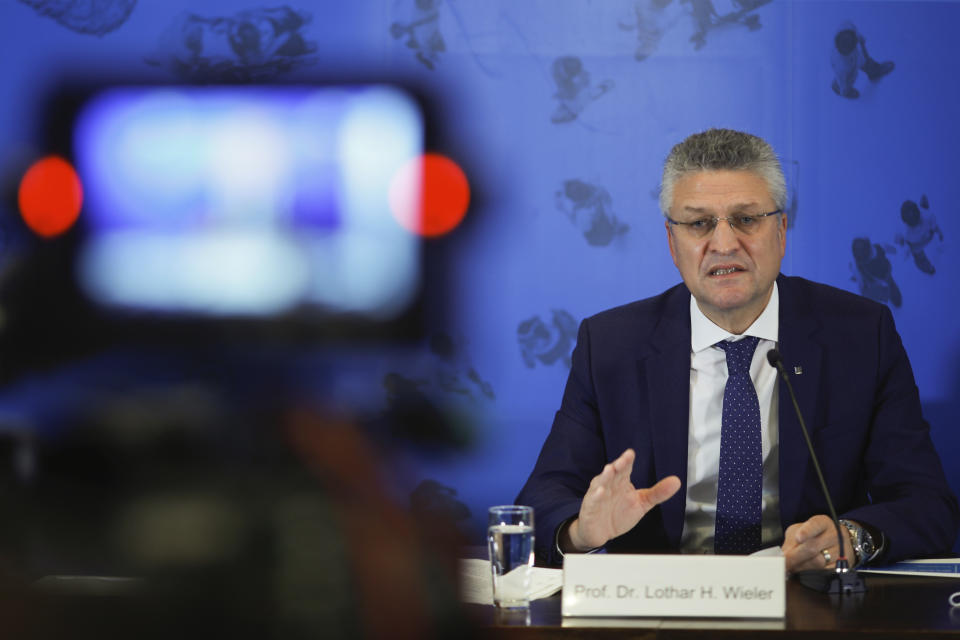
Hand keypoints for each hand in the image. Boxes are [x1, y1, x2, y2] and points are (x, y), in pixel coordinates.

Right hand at [563, 448, 680, 551]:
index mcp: (621, 482)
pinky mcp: (590, 507)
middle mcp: (609, 485)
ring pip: (600, 483)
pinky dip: (595, 496)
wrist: (601, 532)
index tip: (631, 454)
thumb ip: (658, 492)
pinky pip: (592, 501)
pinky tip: (599, 492)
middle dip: (617, 466)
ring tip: (609, 470)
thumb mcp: (642, 503)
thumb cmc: (619, 514)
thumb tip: (677, 481)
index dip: (627, 460)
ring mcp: (598, 495)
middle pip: (613, 473)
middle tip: (622, 461)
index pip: (625, 468)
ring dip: (604, 477)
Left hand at [781, 515, 854, 573]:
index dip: (806, 531)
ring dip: (801, 567)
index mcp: (822, 522)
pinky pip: (824, 572)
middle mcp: (834, 535)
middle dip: (794, 557)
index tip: (798, 538)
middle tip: (784, 563)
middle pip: (813, 547)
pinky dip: (811, 573)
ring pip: (818, 562)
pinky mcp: (843, 565)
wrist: (837, 541)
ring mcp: (841, 550)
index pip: (815, 525)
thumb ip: (791, 540)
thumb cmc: (815, 535)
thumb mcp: (801, 530)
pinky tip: (804, 572)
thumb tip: (783, 555)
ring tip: (792, 567)